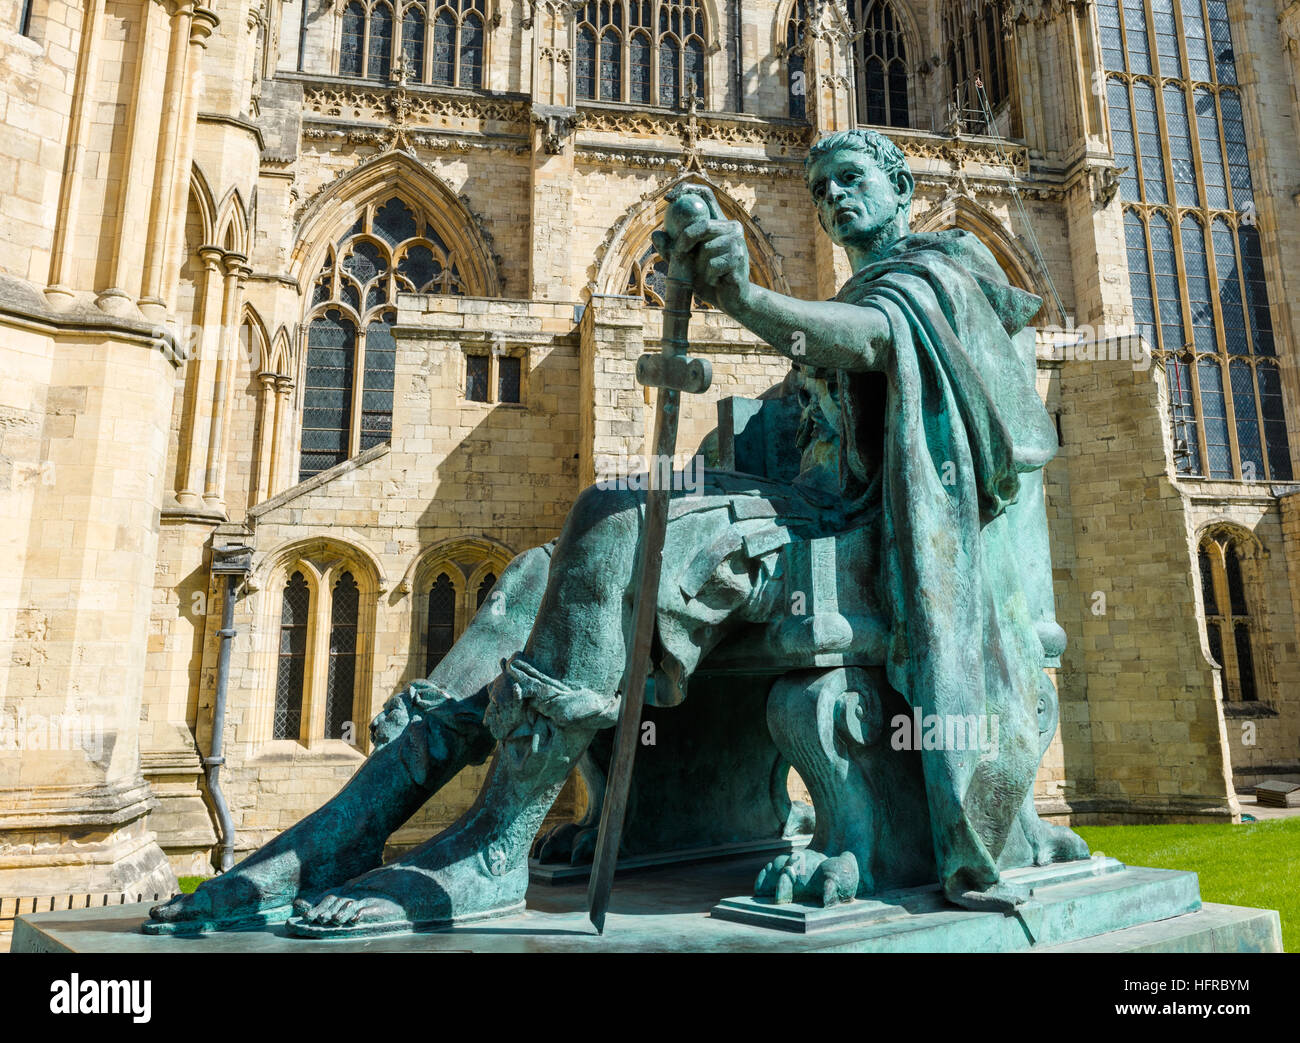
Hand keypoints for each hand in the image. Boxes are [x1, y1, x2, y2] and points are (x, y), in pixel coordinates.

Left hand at [651, 198, 752, 314]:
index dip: (687, 189)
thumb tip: (656, 234)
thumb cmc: (707, 278)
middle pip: (704, 224)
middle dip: (686, 239)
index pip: (706, 195)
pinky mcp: (740, 260)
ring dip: (700, 267)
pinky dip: (709, 277)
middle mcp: (732, 228)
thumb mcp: (685, 263)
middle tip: (679, 253)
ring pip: (708, 249)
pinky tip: (717, 281)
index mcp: (719, 222)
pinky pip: (714, 266)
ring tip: (707, 275)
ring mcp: (738, 243)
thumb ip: (672, 250)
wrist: (730, 300)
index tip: (668, 198)